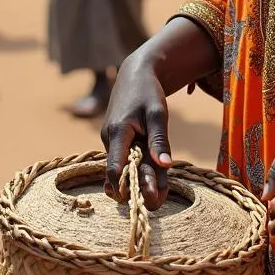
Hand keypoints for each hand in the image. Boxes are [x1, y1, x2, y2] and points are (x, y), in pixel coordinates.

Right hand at [101, 54, 172, 210]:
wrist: (135, 75)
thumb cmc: (148, 92)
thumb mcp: (158, 113)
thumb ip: (159, 140)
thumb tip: (165, 166)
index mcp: (117, 132)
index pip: (114, 169)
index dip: (126, 188)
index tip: (147, 199)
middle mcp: (109, 139)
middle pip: (119, 175)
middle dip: (138, 190)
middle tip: (160, 199)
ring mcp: (111, 141)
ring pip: (123, 169)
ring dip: (140, 180)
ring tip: (162, 190)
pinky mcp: (116, 142)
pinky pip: (125, 161)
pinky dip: (139, 169)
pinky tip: (156, 175)